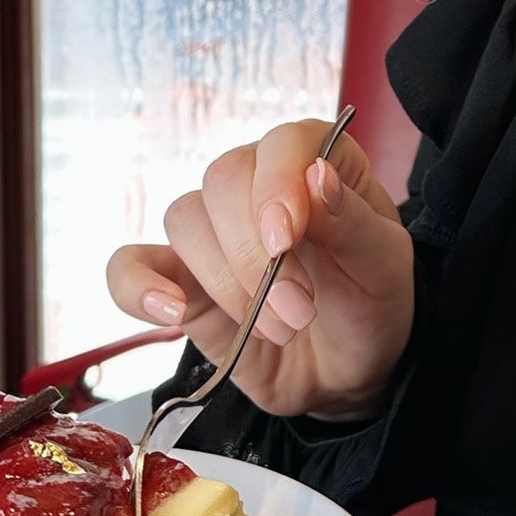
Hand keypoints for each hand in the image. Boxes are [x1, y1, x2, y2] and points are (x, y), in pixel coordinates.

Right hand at [105, 118, 414, 418]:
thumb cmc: (372, 304)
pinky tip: (169, 310)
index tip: (287, 238)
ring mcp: (212, 233)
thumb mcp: (385, 266)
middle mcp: (255, 186)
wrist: (350, 370)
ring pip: (184, 222)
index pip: (280, 145)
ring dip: (226, 282)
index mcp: (313, 163)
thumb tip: (316, 176)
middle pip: (222, 183)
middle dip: (256, 255)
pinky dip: (138, 286)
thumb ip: (353, 222)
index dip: (276, 184)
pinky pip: (130, 267)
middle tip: (299, 311)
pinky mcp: (180, 281)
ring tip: (278, 329)